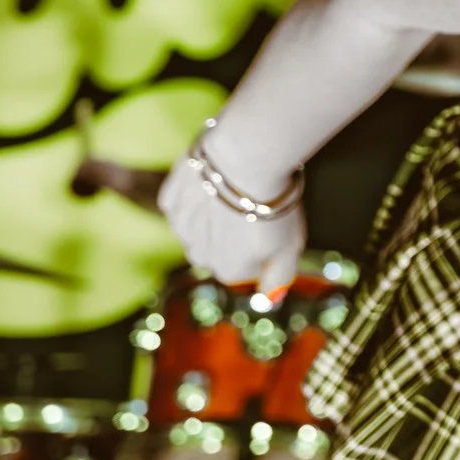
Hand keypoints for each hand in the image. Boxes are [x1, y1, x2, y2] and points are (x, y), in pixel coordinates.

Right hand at [156, 136, 305, 301]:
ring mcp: (180, 229)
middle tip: (253, 206)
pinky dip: (194, 196)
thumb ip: (279, 278)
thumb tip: (270, 300)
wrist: (246, 160)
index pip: (245, 266)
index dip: (261, 244)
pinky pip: (181, 205)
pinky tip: (212, 182)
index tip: (271, 223)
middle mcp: (199, 257)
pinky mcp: (169, 201)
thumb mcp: (290, 246)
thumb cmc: (273, 204)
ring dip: (211, 216)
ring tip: (234, 192)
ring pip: (196, 229)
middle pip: (217, 251)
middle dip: (232, 235)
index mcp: (229, 271)